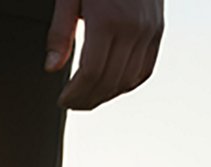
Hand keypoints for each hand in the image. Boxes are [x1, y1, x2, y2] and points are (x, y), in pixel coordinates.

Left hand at [46, 0, 163, 110]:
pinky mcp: (158, 29)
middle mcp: (133, 27)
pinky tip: (110, 86)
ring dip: (105, 96)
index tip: (62, 100)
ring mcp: (149, 29)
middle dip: (86, 100)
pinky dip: (127, 84)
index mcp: (108, 20)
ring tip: (87, 98)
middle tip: (70, 103)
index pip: (90, 74)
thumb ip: (60, 32)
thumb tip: (51, 67)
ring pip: (127, 81)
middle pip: (108, 82)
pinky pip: (145, 69)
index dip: (74, 95)